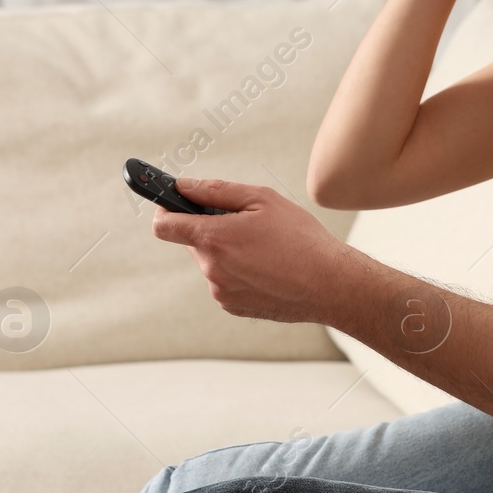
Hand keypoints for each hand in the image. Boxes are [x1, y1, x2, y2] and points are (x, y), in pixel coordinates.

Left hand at [151, 177, 359, 324]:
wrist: (329, 285)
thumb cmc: (301, 239)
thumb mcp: (263, 200)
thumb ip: (216, 191)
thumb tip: (183, 186)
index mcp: (214, 238)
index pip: (164, 225)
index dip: (166, 210)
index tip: (173, 203)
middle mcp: (211, 268)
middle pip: (194, 242)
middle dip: (211, 229)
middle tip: (246, 224)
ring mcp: (221, 291)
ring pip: (212, 262)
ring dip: (228, 252)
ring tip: (265, 249)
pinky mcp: (233, 306)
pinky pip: (225, 282)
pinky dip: (239, 272)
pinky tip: (268, 268)